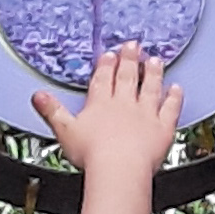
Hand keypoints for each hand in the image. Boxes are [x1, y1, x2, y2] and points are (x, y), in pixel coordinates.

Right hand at [33, 42, 185, 179]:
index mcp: (101, 104)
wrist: (119, 168)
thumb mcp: (65, 131)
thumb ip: (53, 111)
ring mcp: (145, 113)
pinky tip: (176, 88)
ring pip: (151, 87)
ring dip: (153, 72)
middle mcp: (124, 104)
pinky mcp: (162, 127)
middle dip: (130, 59)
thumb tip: (38, 97)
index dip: (107, 64)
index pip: (104, 79)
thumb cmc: (93, 155)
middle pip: (128, 77)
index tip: (110, 54)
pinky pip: (170, 108)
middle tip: (133, 45)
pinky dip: (174, 97)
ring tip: (155, 60)